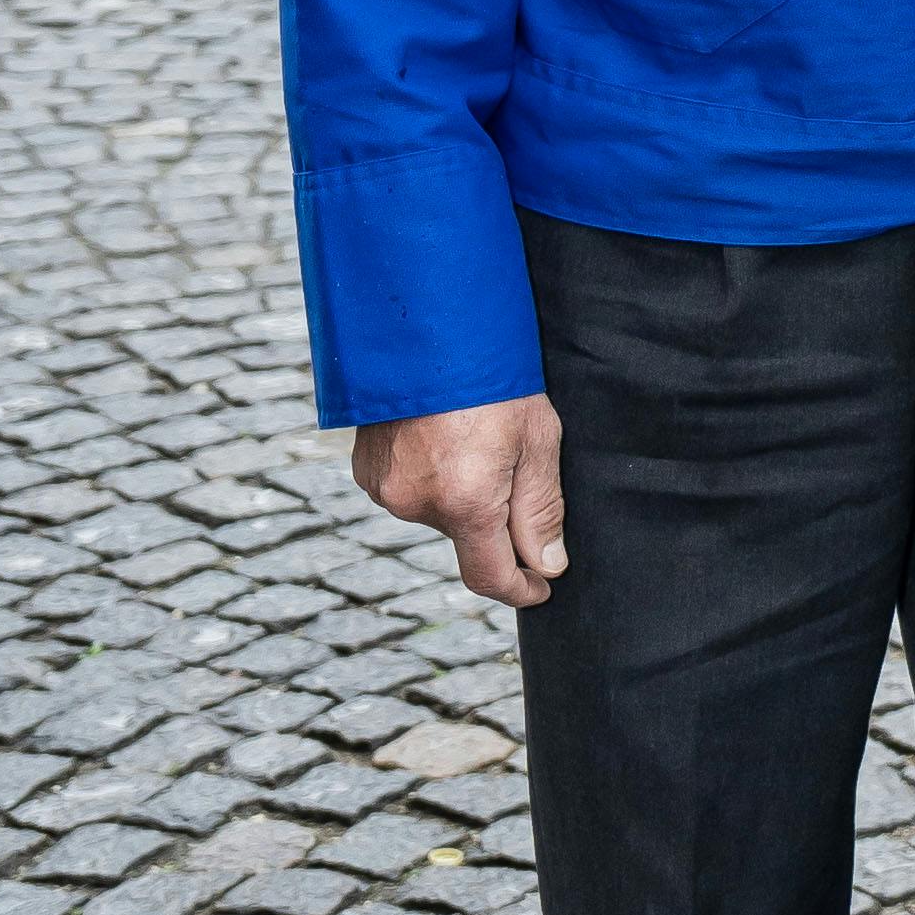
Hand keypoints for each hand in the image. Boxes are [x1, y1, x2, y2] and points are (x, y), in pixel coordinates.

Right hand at [353, 394, 567, 608]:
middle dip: (494, 514)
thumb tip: (547, 563)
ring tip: (471, 436)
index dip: (520, 588)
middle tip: (510, 460)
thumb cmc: (492, 377)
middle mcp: (417, 504)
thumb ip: (541, 509)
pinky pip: (409, 489)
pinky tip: (441, 436)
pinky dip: (430, 474)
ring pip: (438, 510)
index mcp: (465, 503)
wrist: (427, 326)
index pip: (490, 576)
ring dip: (460, 491)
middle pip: (467, 535)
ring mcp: (386, 488)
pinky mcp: (367, 470)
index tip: (541, 587)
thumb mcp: (537, 439)